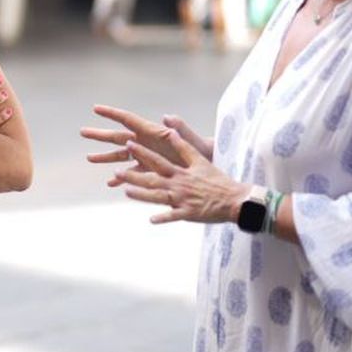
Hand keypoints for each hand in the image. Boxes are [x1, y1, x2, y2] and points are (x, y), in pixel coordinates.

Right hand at [81, 104, 213, 167]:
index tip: (95, 108)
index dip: (112, 113)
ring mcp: (147, 157)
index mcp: (155, 133)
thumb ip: (181, 130)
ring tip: (89, 158)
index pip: (129, 120)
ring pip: (122, 156)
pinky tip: (111, 184)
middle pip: (119, 137)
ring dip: (106, 158)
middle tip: (82, 132)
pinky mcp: (151, 170)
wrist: (211, 167)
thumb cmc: (204, 151)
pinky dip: (121, 178)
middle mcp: (148, 143)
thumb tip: (167, 117)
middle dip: (101, 135)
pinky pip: (132, 173)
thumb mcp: (193, 142)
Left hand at [109, 129, 247, 225]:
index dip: (143, 152)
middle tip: (117, 172)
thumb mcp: (200, 161)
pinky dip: (163, 217)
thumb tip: (171, 131)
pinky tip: (151, 219)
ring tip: (126, 192)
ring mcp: (183, 200)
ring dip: (142, 195)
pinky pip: (174, 217)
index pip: (158, 161)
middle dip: (134, 176)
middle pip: (153, 179)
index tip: (129, 145)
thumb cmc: (217, 180)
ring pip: (158, 197)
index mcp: (181, 172)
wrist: (234, 199)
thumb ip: (183, 148)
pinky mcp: (189, 214)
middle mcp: (179, 185)